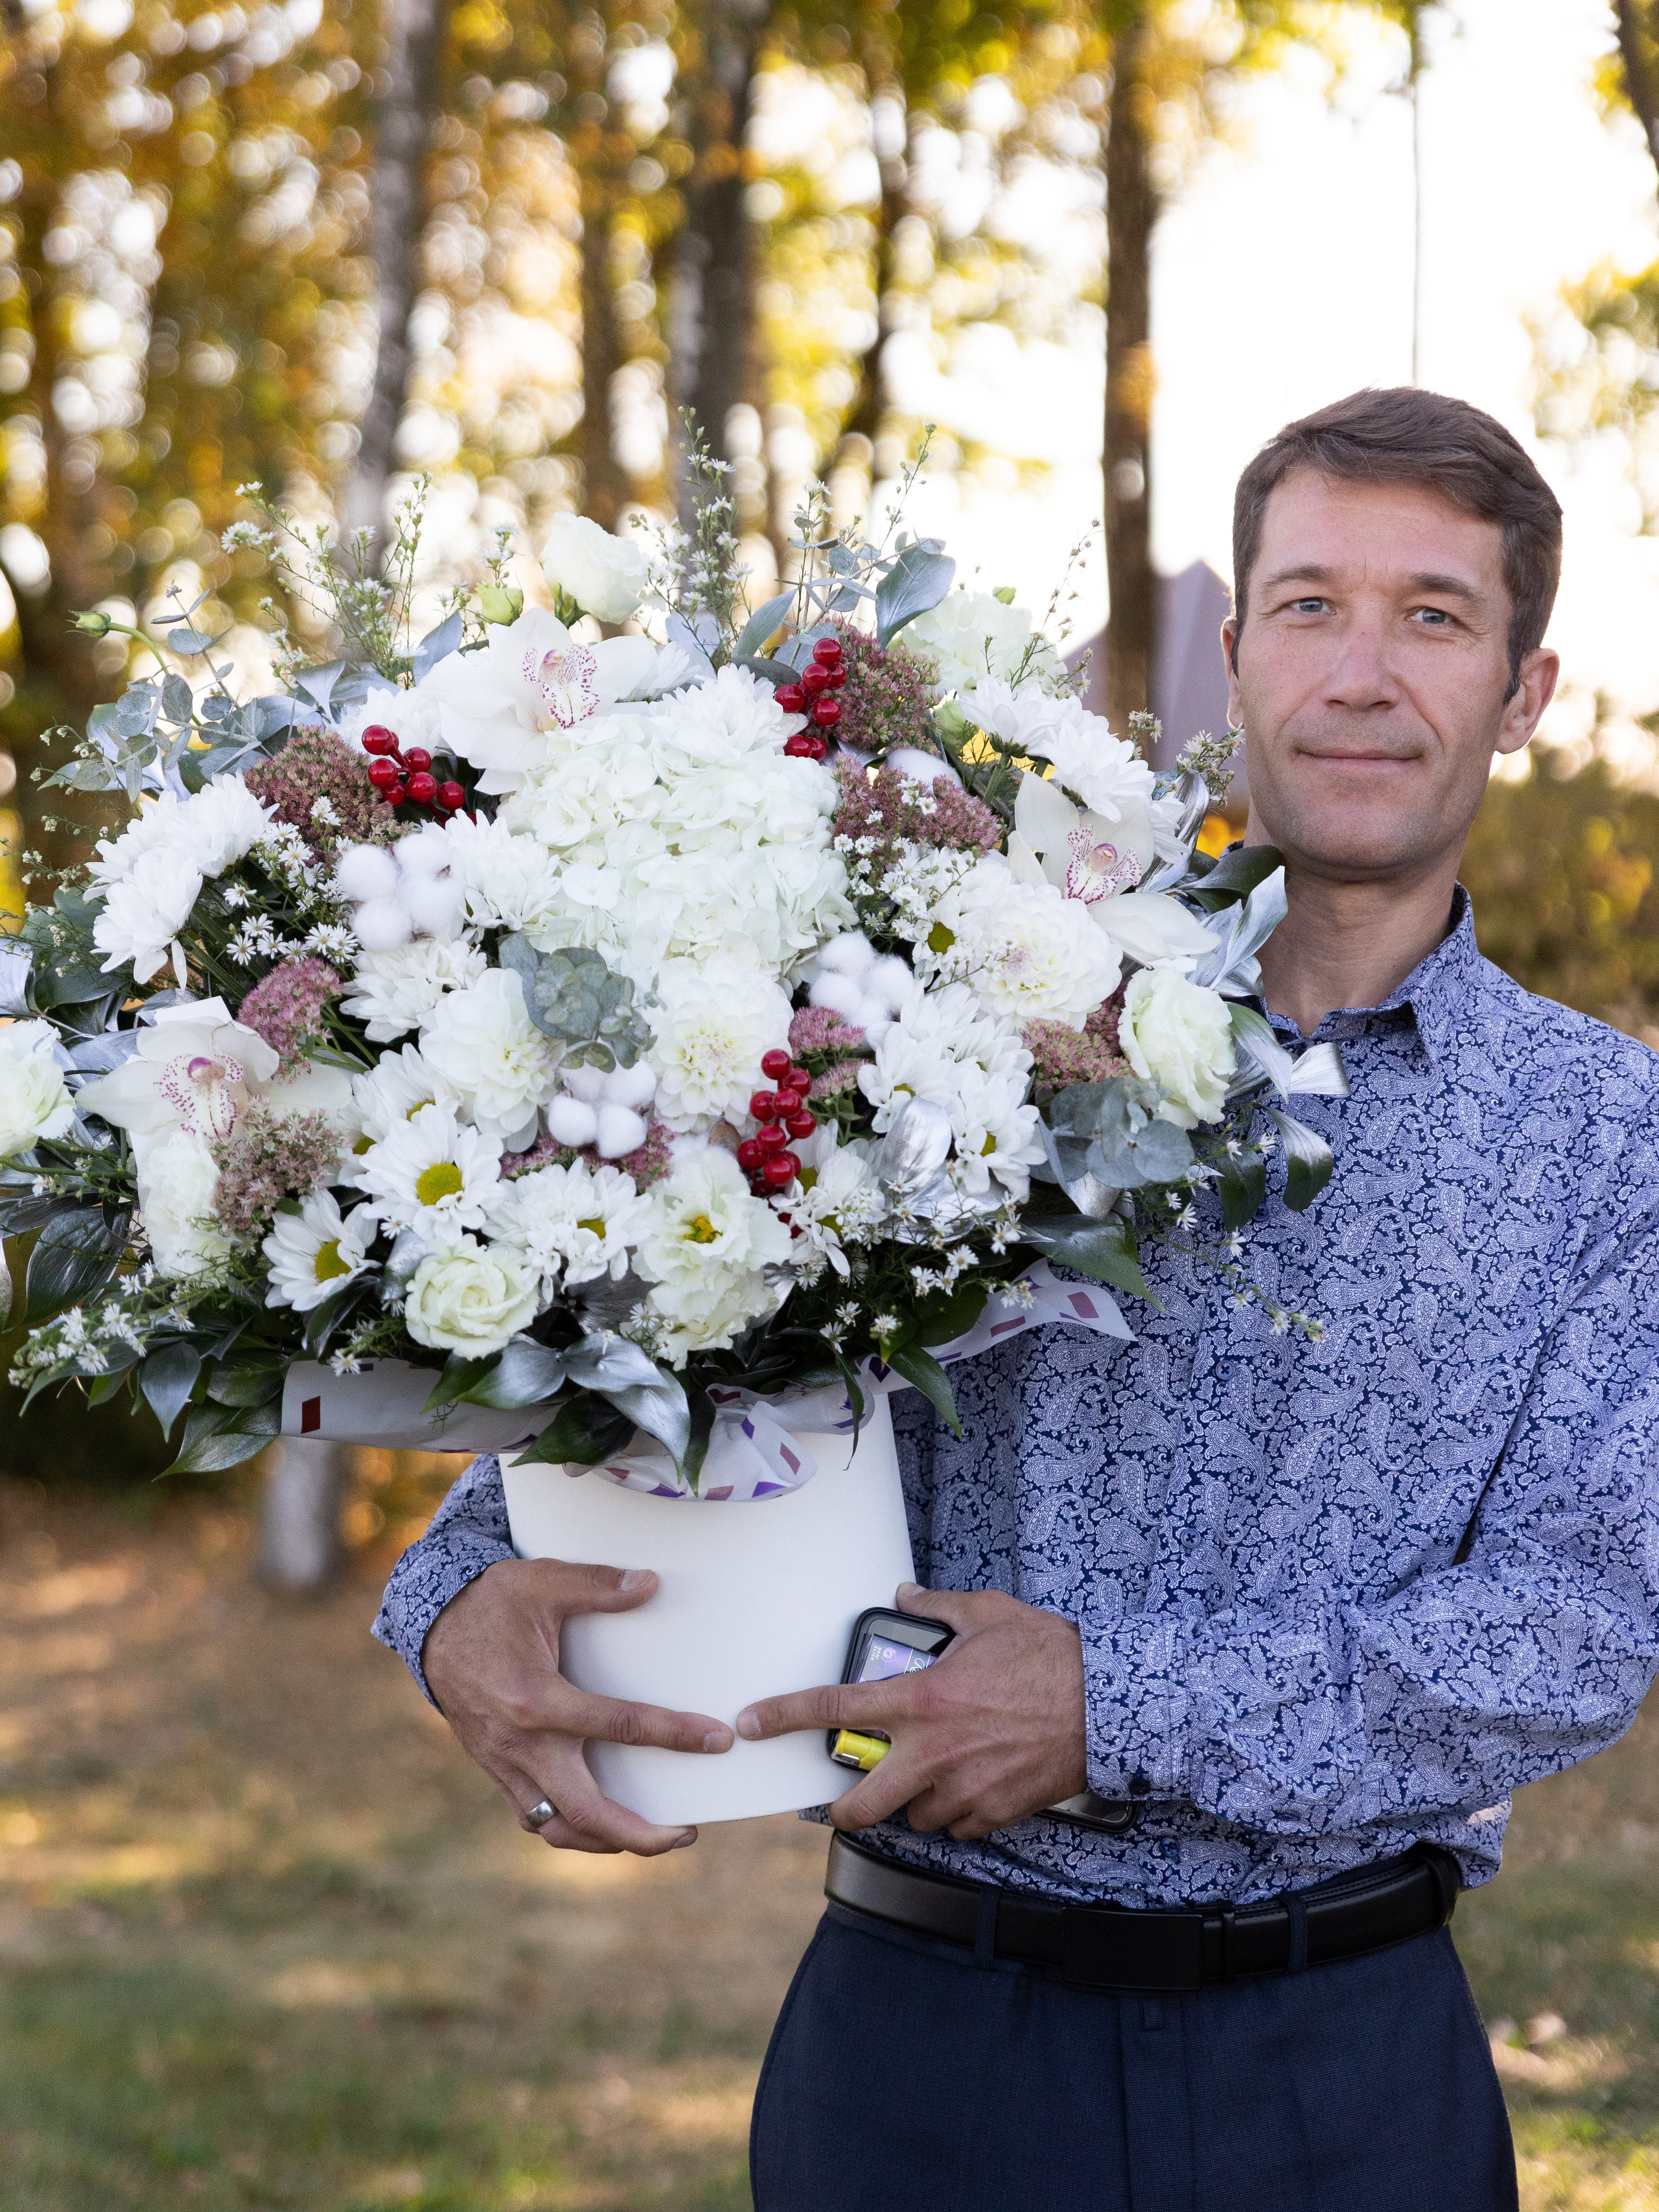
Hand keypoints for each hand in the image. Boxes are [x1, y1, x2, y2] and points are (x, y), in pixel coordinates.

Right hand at [421, 1558, 733, 1856]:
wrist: (430, 1626)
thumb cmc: (491, 1601)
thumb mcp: (543, 1580)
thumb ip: (597, 1584)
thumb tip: (650, 1584)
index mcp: (537, 1698)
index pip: (619, 1726)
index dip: (674, 1735)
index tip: (718, 1739)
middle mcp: (521, 1744)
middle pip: (587, 1812)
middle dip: (641, 1835)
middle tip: (688, 1833)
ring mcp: (505, 1764)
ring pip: (557, 1827)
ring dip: (607, 1842)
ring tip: (654, 1837)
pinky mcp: (496, 1769)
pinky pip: (533, 1816)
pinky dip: (569, 1828)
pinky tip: (600, 1823)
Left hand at [735, 1582, 1087, 1841]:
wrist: (1109, 1704)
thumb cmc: (1049, 1655)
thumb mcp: (989, 1614)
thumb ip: (940, 1607)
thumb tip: (908, 1595)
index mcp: (921, 1700)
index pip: (834, 1708)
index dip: (783, 1717)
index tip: (751, 1724)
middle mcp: (932, 1753)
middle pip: (860, 1804)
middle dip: (844, 1807)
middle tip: (846, 1798)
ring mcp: (963, 1790)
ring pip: (911, 1817)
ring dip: (912, 1803)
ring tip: (931, 1777)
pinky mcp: (994, 1814)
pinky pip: (955, 1828)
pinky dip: (954, 1814)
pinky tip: (970, 1787)